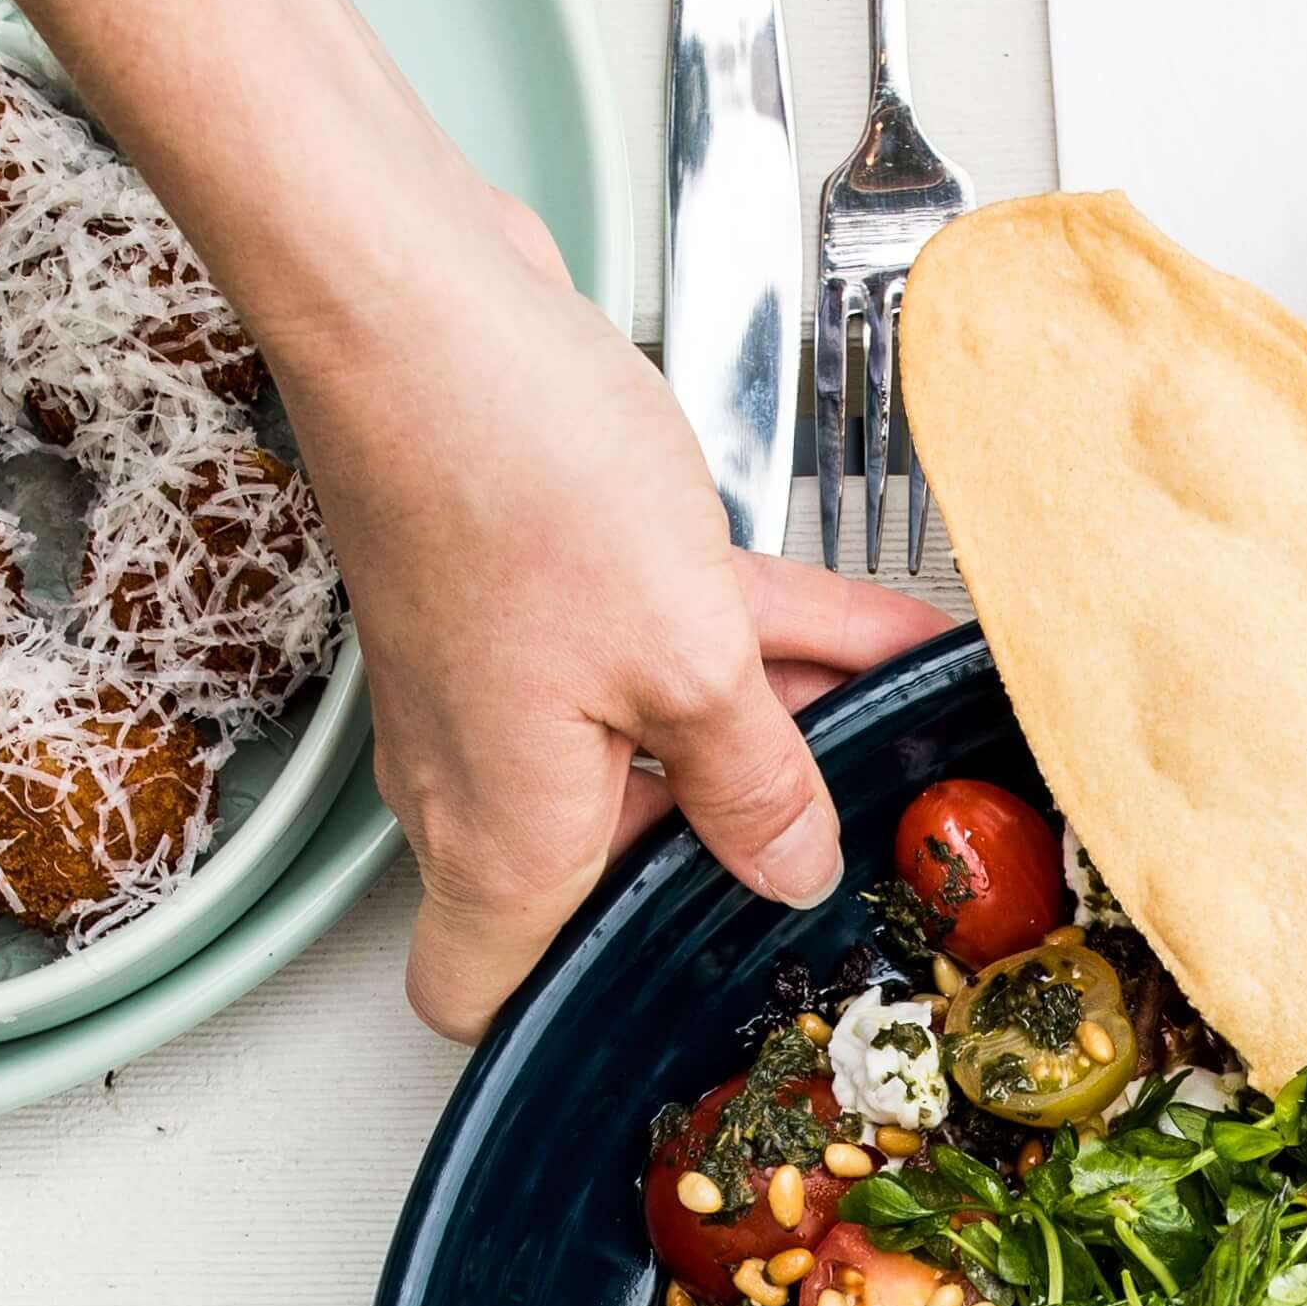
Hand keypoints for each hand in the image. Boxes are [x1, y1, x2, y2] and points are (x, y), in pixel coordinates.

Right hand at [281, 198, 949, 1035]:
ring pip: (648, 737)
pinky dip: (748, 638)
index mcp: (499, 835)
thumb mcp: (688, 656)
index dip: (571, 1005)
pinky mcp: (524, 589)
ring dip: (772, 717)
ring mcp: (496, 678)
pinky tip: (866, 619)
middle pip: (609, 861)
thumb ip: (755, 783)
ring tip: (894, 703)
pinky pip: (650, 645)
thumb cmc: (499, 473)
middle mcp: (475, 772)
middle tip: (857, 821)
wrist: (411, 299)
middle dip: (735, 833)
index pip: (478, 994)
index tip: (696, 977)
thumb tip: (790, 869)